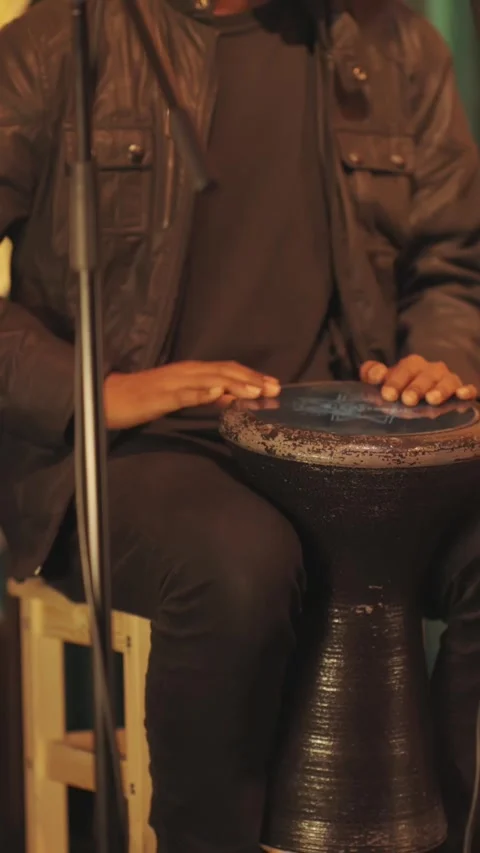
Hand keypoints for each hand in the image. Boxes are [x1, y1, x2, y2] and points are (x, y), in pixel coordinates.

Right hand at [104, 360, 279, 429]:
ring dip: (235, 384)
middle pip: (224, 371)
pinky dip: (203, 393)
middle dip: (252, 379)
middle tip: (275, 388)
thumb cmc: (144, 398)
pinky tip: (219, 396)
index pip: (227, 370)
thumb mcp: (179, 396)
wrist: (108, 397)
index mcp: (191, 372)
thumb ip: (203, 395)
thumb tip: (228, 399)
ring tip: (257, 391)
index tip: (274, 384)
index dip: (251, 375)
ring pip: (210, 380)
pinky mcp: (161, 396)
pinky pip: (185, 394)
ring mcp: (174, 383)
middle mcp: (186, 372)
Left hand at [360, 355, 476, 406]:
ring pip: (447, 381)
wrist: (421, 400)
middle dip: (416, 387)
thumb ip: (373, 374)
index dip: (395, 380)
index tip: (387, 394)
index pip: (404, 368)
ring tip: (432, 400)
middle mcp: (431, 370)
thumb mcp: (383, 382)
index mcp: (411, 365)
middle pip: (425, 375)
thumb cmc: (399, 390)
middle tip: (407, 400)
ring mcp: (447, 381)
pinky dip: (466, 391)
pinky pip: (467, 389)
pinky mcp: (461, 392)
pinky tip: (462, 395)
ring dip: (440, 390)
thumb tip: (374, 373)